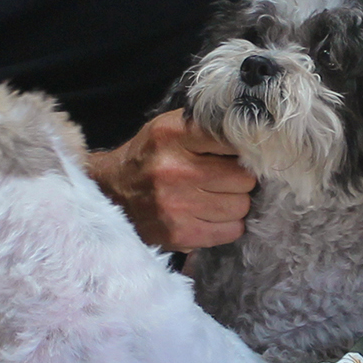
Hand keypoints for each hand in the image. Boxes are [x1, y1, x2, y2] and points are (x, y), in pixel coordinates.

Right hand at [90, 110, 254, 249]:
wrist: (110, 193)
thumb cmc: (149, 157)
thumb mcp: (169, 128)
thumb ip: (207, 128)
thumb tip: (253, 138)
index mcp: (172, 135)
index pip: (232, 139)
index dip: (243, 147)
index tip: (242, 152)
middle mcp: (173, 169)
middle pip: (243, 178)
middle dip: (240, 179)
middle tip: (225, 178)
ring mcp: (175, 205)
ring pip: (240, 206)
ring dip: (234, 203)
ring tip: (215, 196)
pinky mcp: (178, 234)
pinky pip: (230, 231)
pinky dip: (227, 225)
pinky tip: (210, 215)